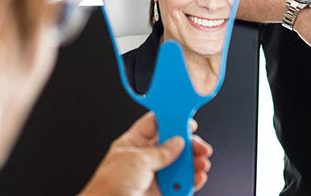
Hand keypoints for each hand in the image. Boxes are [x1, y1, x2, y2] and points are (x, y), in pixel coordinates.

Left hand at [80, 112, 212, 195]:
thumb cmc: (109, 185)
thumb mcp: (137, 160)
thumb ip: (161, 152)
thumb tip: (177, 142)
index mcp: (133, 143)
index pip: (155, 125)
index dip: (172, 121)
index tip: (188, 121)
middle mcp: (144, 158)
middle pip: (171, 145)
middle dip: (188, 145)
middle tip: (200, 147)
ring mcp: (153, 175)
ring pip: (178, 165)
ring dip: (193, 163)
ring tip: (202, 164)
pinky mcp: (159, 192)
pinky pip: (179, 184)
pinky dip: (190, 181)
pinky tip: (197, 177)